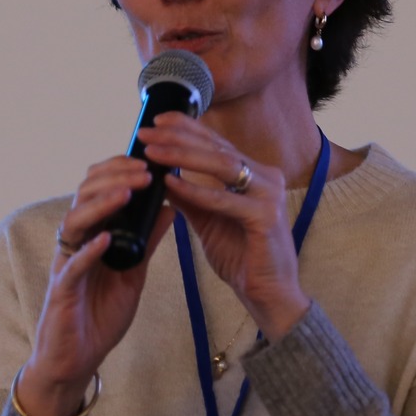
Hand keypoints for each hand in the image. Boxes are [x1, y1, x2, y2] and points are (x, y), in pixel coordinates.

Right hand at [17, 154, 169, 415]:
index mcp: (92, 235)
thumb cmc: (101, 315)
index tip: (149, 161)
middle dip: (113, 178)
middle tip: (144, 171)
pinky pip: (71, 267)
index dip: (119, 171)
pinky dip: (88, 251)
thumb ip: (149, 242)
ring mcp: (66, 265)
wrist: (78, 359)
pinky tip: (106, 239)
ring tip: (126, 192)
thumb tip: (171, 207)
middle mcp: (75, 244)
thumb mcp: (135, 274)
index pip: (99, 190)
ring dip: (100, 205)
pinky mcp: (61, 291)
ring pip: (74, 223)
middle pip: (84, 196)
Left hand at [138, 114, 311, 337]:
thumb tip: (161, 176)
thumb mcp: (208, 221)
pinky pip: (225, 200)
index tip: (156, 121)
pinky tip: (171, 183)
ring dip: (182, 156)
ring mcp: (269, 195)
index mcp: (255, 173)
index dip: (187, 128)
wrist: (267, 293)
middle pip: (216, 148)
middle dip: (178, 138)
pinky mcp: (266, 217)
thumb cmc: (241, 256)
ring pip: (221, 166)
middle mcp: (266, 177)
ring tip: (152, 152)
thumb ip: (189, 198)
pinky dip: (196, 191)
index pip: (216, 142)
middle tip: (145, 134)